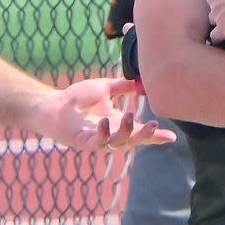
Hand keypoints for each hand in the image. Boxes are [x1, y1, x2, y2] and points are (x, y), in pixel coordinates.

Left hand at [34, 76, 176, 149]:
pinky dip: (103, 132)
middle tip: (153, 125)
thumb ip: (123, 86)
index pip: (140, 131)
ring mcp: (98, 140)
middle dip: (145, 136)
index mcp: (118, 124)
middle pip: (133, 141)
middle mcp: (111, 134)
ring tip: (128, 115)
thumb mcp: (105, 88)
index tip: (172, 137)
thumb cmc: (77, 98)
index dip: (155, 135)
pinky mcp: (84, 142)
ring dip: (125, 131)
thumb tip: (142, 81)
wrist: (53, 104)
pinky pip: (98, 140)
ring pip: (118, 143)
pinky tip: (104, 121)